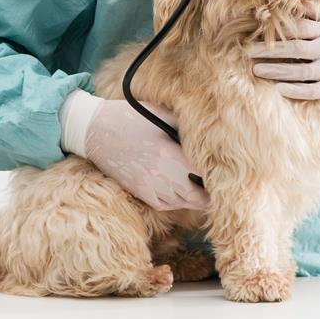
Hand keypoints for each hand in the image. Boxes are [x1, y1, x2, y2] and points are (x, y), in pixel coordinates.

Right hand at [83, 99, 208, 210]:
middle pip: (197, 196)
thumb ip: (184, 124)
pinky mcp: (140, 191)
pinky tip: (183, 194)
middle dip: (210, 194)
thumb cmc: (129, 117)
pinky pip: (165, 205)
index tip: (225, 172)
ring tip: (205, 192)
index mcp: (170, 154)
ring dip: (196, 199)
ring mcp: (149, 186)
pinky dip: (178, 202)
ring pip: (183, 203)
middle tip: (220, 188)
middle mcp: (162, 175)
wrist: (95, 130)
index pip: (204, 174)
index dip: (217, 176)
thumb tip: (206, 130)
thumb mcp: (160, 113)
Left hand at [248, 6, 319, 103]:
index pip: (301, 27)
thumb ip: (319, 12)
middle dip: (269, 50)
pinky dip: (295, 90)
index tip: (256, 32)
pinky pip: (313, 91)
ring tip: (256, 70)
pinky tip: (278, 89)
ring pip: (302, 71)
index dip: (278, 30)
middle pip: (297, 48)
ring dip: (276, 71)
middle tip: (247, 52)